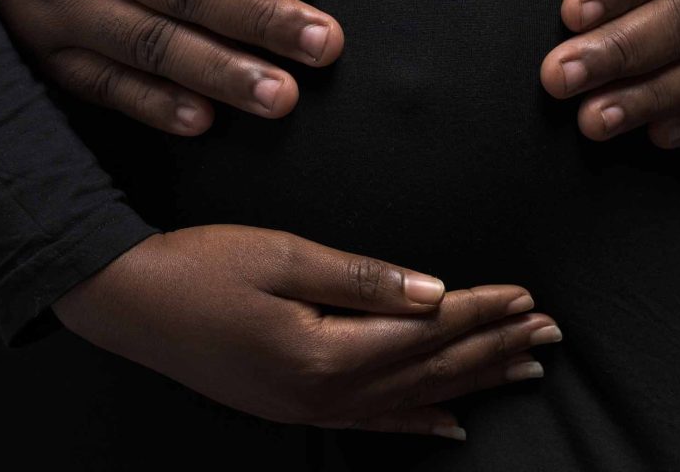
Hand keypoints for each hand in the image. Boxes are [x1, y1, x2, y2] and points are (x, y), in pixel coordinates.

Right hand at [54, 226, 559, 437]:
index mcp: (326, 351)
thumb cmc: (204, 268)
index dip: (480, 312)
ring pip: (414, 397)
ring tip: (522, 370)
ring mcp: (310, 407)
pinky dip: (420, 419)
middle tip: (548, 335)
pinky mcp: (295, 405)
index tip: (526, 297)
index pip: (426, 331)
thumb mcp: (283, 257)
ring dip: (472, 381)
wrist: (131, 302)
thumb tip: (434, 291)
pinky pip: (374, 420)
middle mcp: (326, 392)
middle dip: (493, 350)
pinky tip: (452, 423)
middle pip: (430, 370)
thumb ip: (362, 279)